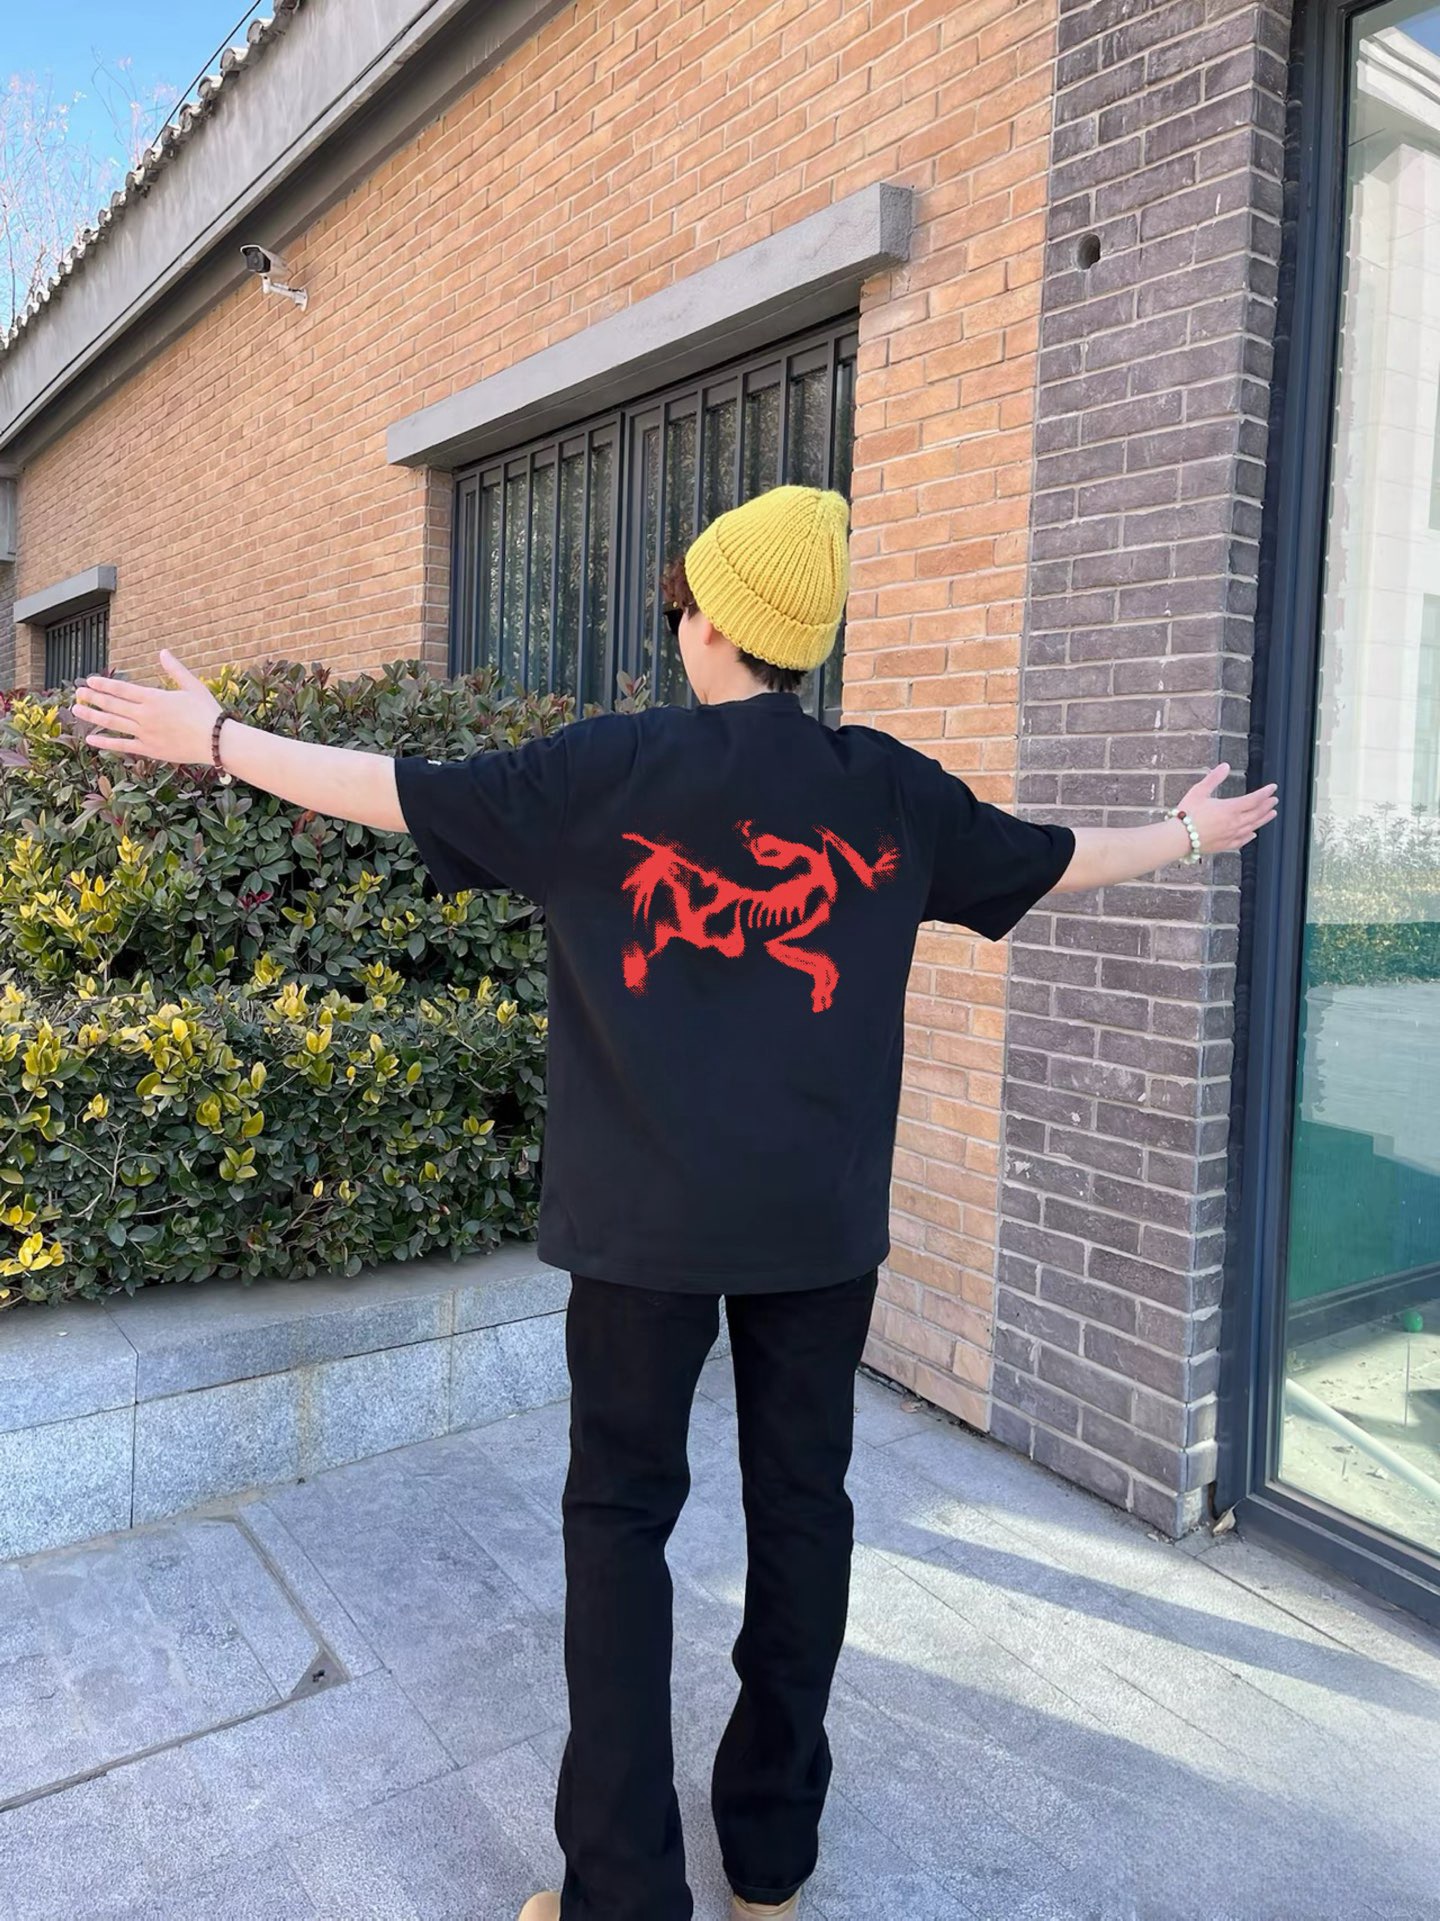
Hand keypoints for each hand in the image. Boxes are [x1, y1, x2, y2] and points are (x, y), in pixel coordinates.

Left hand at [71, 650, 221, 766]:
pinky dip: (106, 743)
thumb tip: (163, 652)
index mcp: (154, 697)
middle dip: (94, 697)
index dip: (104, 684)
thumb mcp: (193, 686)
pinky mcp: (149, 749)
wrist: (217, 741)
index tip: (90, 681)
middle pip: (113, 704)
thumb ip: (175, 670)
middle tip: (79, 693)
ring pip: (113, 723)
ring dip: (93, 716)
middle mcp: (145, 715)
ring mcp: (145, 733)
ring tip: (77, 710)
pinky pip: (123, 746)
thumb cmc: (208, 712)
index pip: (122, 689)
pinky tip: (91, 740)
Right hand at [1176, 764, 1278, 854]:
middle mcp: (1234, 822)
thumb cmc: (1187, 814)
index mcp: (1230, 808)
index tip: (1273, 788)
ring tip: (1272, 814)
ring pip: (1253, 826)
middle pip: (1256, 813)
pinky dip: (1250, 836)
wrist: (1179, 838)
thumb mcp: (1199, 791)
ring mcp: (1231, 835)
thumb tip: (1225, 766)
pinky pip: (1242, 840)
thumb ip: (1213, 778)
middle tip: (1275, 800)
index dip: (1265, 793)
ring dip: (1264, 819)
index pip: (1254, 799)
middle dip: (1267, 805)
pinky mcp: (1225, 845)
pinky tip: (1253, 834)